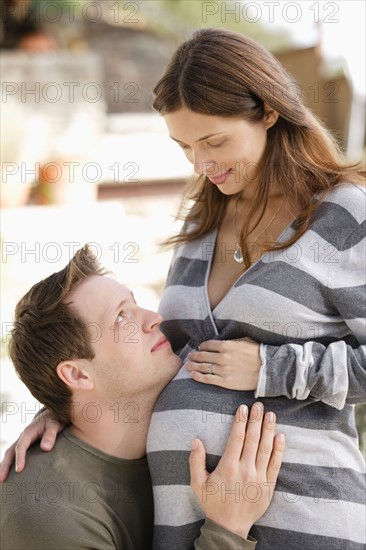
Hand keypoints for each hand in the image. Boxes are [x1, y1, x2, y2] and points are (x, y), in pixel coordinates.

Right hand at [0, 409, 64, 480]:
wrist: (52, 414)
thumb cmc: (54, 420)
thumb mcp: (54, 425)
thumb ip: (50, 435)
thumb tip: (45, 448)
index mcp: (29, 432)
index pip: (21, 446)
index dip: (19, 458)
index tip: (19, 470)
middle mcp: (23, 437)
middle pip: (10, 451)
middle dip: (5, 465)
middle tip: (1, 479)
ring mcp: (23, 441)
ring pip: (10, 454)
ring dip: (5, 466)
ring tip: (2, 480)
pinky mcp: (25, 445)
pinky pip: (15, 454)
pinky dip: (10, 463)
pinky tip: (11, 474)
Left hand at [185, 339, 260, 389]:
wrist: (268, 370)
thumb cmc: (258, 353)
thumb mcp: (245, 341)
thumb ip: (231, 341)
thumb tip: (221, 341)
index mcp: (228, 345)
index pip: (209, 344)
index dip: (202, 346)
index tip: (199, 347)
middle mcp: (223, 357)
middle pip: (203, 356)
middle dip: (194, 356)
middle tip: (189, 356)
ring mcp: (223, 370)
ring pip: (203, 367)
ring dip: (193, 366)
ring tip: (187, 366)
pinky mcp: (225, 382)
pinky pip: (208, 379)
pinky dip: (198, 376)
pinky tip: (192, 375)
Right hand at [189, 402, 284, 539]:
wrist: (230, 527)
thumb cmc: (213, 503)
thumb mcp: (198, 484)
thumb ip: (195, 461)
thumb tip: (196, 441)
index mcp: (229, 467)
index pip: (236, 438)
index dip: (240, 421)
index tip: (242, 407)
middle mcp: (245, 470)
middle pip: (253, 439)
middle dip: (256, 420)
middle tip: (258, 405)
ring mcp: (259, 478)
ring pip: (266, 449)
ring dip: (269, 430)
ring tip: (271, 414)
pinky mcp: (268, 486)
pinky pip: (276, 464)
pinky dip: (279, 450)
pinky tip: (281, 436)